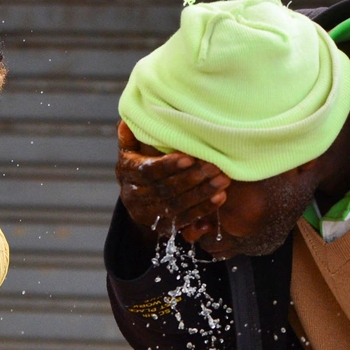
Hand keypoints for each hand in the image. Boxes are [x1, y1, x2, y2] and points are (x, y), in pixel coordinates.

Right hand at [115, 120, 228, 242]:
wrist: (137, 197)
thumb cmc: (140, 162)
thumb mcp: (131, 147)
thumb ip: (131, 135)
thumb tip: (127, 122)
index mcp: (126, 173)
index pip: (147, 171)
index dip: (168, 166)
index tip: (190, 157)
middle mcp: (133, 197)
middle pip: (165, 189)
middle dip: (191, 179)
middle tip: (215, 167)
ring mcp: (147, 215)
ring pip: (176, 206)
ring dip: (201, 194)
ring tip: (223, 180)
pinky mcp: (161, 227)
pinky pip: (184, 220)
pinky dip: (203, 209)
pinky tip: (220, 197)